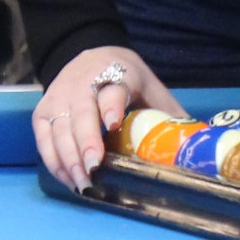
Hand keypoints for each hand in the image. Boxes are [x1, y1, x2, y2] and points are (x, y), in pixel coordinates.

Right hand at [34, 46, 183, 191]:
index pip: (112, 89)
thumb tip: (197, 145)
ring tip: (83, 183)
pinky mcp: (43, 110)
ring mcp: (59, 97)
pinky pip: (43, 139)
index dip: (111, 106)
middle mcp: (82, 84)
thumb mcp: (150, 87)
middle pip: (82, 113)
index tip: (113, 124)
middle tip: (94, 169)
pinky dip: (53, 161)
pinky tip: (68, 178)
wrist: (92, 56)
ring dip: (69, 159)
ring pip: (59, 129)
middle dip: (86, 142)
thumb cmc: (127, 79)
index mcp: (117, 74)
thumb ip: (168, 112)